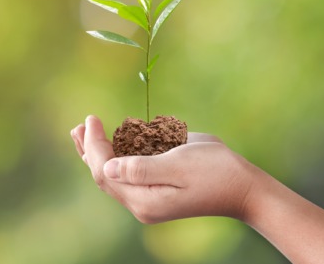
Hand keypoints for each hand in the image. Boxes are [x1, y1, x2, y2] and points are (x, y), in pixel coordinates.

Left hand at [70, 115, 266, 223]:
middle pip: (103, 176)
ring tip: (83, 132)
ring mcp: (149, 199)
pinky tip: (112, 142)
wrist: (245, 188)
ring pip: (113, 176)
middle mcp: (142, 203)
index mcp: (144, 200)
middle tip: (78, 126)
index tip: (91, 119)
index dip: (93, 145)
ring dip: (99, 152)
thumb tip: (106, 167)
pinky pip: (128, 174)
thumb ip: (141, 168)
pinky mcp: (157, 190)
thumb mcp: (178, 165)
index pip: (104, 172)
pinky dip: (117, 156)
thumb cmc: (216, 172)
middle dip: (89, 149)